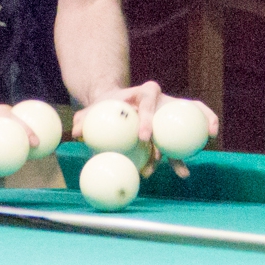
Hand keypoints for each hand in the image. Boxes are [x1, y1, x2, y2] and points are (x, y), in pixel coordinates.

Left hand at [75, 81, 218, 178]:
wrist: (117, 105)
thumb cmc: (106, 105)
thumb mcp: (95, 108)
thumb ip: (85, 118)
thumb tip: (76, 133)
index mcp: (146, 92)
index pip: (149, 101)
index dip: (149, 118)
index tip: (143, 137)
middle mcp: (164, 102)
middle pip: (176, 113)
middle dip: (175, 134)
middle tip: (162, 158)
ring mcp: (172, 116)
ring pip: (188, 127)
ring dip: (189, 148)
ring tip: (182, 172)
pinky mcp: (174, 129)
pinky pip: (184, 142)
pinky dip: (184, 155)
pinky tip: (183, 172)